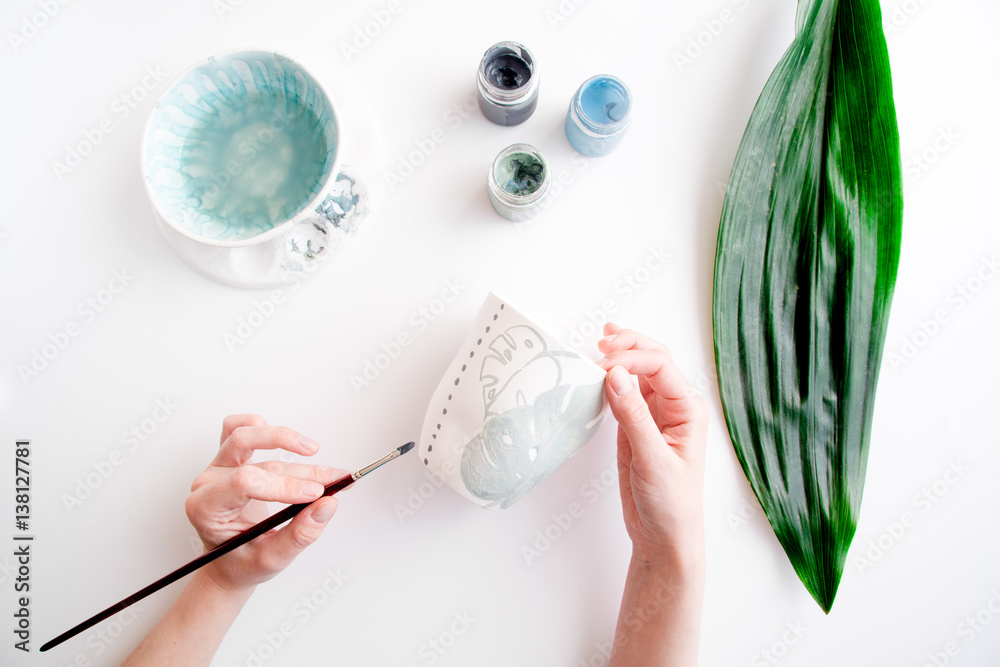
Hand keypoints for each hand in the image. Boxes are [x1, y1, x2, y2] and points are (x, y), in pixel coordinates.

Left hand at [185, 414, 344, 592]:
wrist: (228, 562)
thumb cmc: (242, 562)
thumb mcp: (271, 560)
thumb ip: (299, 535)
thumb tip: (327, 505)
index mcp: (206, 509)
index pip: (244, 482)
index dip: (284, 485)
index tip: (315, 494)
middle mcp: (207, 482)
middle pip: (255, 460)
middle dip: (299, 470)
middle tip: (332, 480)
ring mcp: (216, 466)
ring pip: (247, 435)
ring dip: (283, 438)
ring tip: (313, 450)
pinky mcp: (229, 458)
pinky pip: (236, 427)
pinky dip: (259, 425)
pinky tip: (284, 438)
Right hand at [597, 324, 707, 567]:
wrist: (664, 537)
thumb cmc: (671, 504)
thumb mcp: (652, 460)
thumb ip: (633, 416)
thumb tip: (614, 376)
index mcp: (688, 410)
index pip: (660, 366)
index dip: (631, 357)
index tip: (602, 365)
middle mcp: (674, 407)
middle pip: (653, 359)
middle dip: (629, 344)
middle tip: (602, 340)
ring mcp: (654, 415)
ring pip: (639, 372)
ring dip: (621, 355)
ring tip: (600, 343)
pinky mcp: (636, 426)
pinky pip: (624, 393)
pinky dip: (611, 379)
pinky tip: (598, 372)